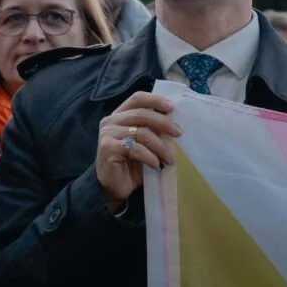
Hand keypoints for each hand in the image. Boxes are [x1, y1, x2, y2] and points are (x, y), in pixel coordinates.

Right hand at [95, 92, 181, 209]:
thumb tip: (175, 122)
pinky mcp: (108, 148)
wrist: (113, 188)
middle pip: (142, 114)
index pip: (137, 99)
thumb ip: (152, 129)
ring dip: (160, 147)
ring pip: (142, 133)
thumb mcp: (143, 143)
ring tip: (170, 159)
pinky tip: (157, 166)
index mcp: (119, 115)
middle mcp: (111, 121)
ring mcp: (108, 134)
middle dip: (164, 123)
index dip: (155, 100)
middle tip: (179, 133)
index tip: (172, 107)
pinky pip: (136, 149)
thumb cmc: (131, 164)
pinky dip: (150, 157)